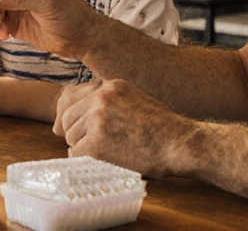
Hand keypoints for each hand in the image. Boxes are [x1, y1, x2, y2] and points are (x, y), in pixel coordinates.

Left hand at [54, 78, 194, 177]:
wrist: (179, 144)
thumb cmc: (163, 128)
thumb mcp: (136, 100)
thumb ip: (112, 102)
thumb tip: (87, 114)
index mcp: (110, 86)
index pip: (76, 100)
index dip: (80, 119)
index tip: (87, 130)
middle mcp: (100, 99)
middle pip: (68, 118)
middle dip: (77, 133)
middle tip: (94, 145)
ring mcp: (97, 120)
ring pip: (71, 137)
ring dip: (83, 147)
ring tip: (106, 153)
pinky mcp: (96, 144)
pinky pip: (76, 154)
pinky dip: (86, 161)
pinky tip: (104, 161)